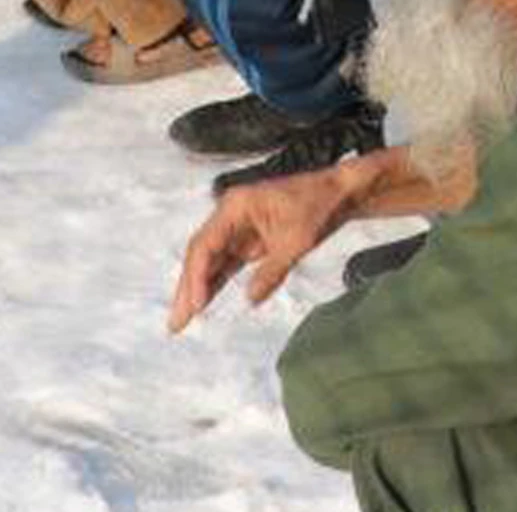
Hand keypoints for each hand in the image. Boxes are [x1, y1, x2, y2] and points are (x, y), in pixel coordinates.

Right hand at [167, 162, 361, 333]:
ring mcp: (238, 229)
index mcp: (236, 206)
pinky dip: (216, 284)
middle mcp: (230, 215)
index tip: (197, 304)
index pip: (205, 244)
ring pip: (210, 262)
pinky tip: (204, 303)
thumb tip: (251, 298)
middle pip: (201, 254)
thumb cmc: (319, 206)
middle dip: (187, 288)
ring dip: (197, 289)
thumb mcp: (297, 241)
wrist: (340, 193)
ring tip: (182, 320)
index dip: (197, 276)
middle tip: (176, 322)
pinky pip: (227, 265)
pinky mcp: (249, 241)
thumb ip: (272, 270)